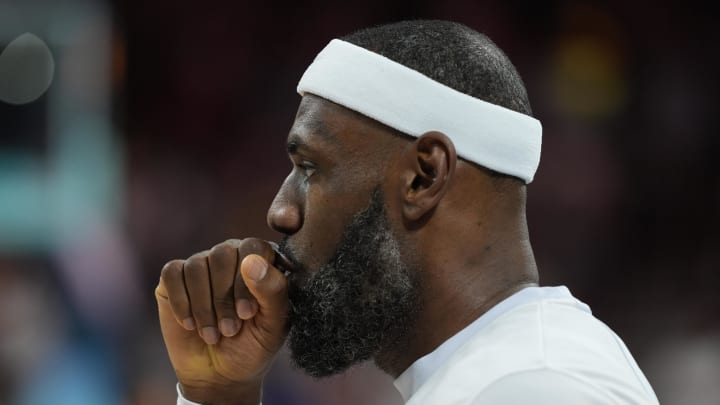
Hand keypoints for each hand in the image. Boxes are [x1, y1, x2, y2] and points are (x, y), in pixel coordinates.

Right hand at [155, 238, 288, 404]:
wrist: (220, 374)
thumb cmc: (254, 345)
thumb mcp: (274, 324)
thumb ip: (273, 291)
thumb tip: (252, 261)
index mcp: (262, 261)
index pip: (254, 248)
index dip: (247, 280)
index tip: (247, 313)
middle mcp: (232, 256)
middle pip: (222, 254)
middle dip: (224, 298)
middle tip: (230, 329)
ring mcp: (203, 265)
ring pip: (197, 266)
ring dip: (203, 307)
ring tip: (212, 335)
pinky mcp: (175, 278)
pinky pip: (172, 274)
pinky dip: (181, 303)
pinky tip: (190, 325)